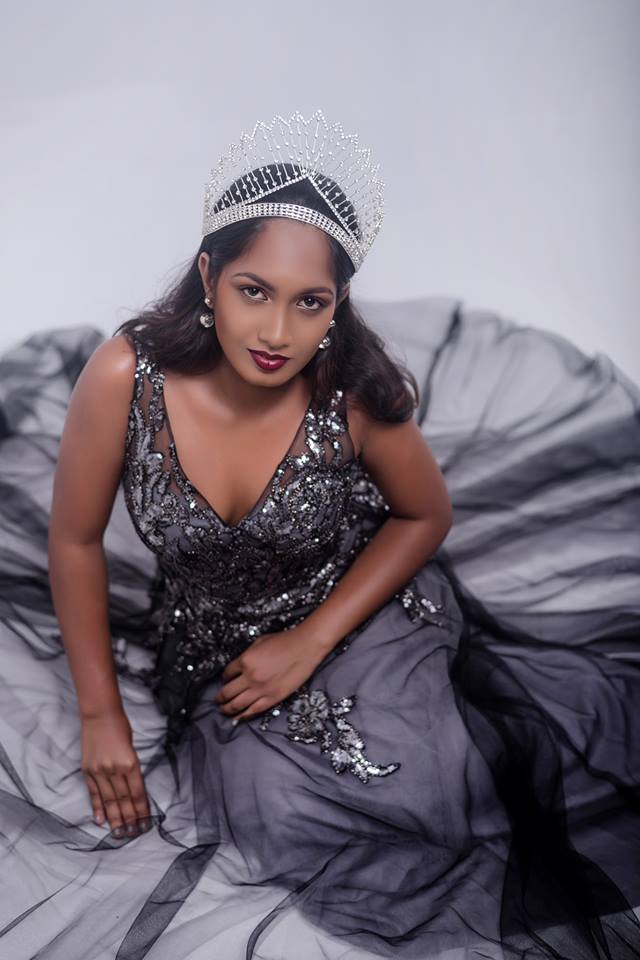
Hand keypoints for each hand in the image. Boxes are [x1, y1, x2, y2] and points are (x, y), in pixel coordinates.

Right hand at [80, 708, 151, 838]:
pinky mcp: (87, 771)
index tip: (145, 824)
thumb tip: (133, 790)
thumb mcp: (132, 748)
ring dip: (115, 818)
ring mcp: (99, 771)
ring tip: (120, 834)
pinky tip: (101, 821)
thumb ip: (131, 769)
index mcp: (130, 763)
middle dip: (130, 819)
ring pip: (109, 800)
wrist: (99, 714)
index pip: (137, 793)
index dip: (142, 811)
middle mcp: (114, 769)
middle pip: (124, 800)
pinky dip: (97, 808)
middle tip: (134, 834)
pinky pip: (94, 793)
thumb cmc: (120, 727)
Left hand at [215, 627, 326, 722]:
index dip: (224, 678)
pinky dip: (243, 716)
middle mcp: (250, 676)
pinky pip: (253, 711)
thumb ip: (247, 655)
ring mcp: (261, 689)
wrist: (305, 647)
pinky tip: (237, 718)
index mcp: (245, 660)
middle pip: (227, 692)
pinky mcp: (273, 698)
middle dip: (220, 697)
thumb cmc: (284, 641)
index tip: (225, 680)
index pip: (227, 673)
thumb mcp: (259, 642)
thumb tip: (239, 667)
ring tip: (223, 710)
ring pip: (237, 704)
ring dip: (227, 709)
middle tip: (217, 700)